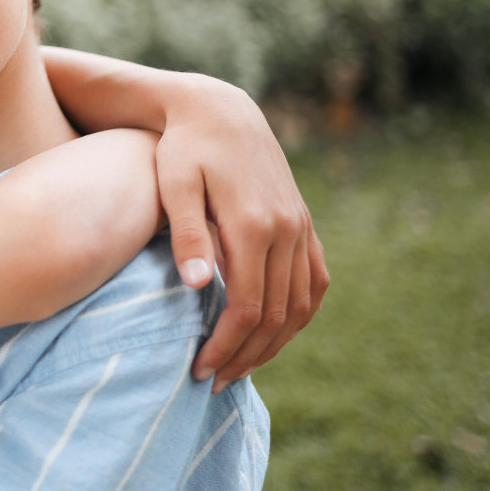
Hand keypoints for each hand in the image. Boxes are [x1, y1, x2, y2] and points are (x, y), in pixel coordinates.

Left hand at [155, 76, 328, 389]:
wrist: (218, 109)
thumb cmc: (184, 148)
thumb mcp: (174, 184)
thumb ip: (187, 233)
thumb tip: (200, 284)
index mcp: (254, 224)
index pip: (249, 307)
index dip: (226, 345)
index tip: (199, 370)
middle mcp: (287, 229)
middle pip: (278, 315)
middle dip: (246, 354)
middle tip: (213, 380)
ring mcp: (301, 227)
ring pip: (302, 305)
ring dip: (275, 343)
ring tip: (240, 366)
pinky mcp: (303, 223)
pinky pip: (315, 281)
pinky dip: (300, 314)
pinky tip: (275, 332)